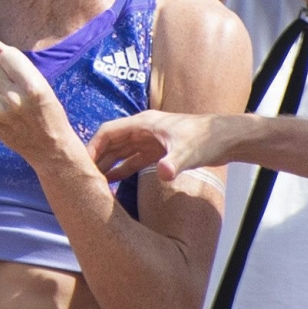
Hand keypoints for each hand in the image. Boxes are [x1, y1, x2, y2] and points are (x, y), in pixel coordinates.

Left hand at [0, 35, 75, 164]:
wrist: (49, 148)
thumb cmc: (48, 111)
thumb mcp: (41, 82)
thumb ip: (13, 59)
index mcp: (32, 87)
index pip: (6, 56)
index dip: (12, 61)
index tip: (21, 72)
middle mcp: (14, 99)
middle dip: (4, 73)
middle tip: (19, 89)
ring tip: (14, 101)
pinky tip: (4, 108)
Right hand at [90, 109, 225, 182]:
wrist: (226, 139)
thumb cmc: (207, 140)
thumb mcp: (188, 152)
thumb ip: (173, 164)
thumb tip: (163, 173)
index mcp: (143, 124)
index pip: (108, 132)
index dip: (92, 147)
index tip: (81, 164)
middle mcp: (142, 130)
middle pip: (110, 143)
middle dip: (96, 159)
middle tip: (81, 179)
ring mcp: (149, 141)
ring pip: (120, 152)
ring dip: (107, 166)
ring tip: (92, 184)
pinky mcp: (157, 152)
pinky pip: (132, 161)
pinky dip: (121, 171)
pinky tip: (111, 184)